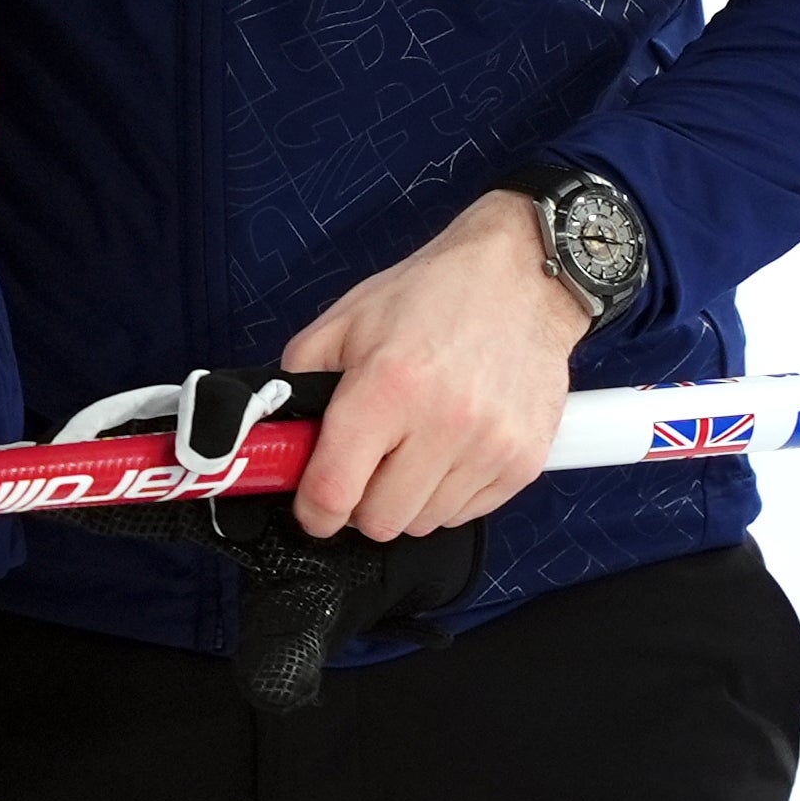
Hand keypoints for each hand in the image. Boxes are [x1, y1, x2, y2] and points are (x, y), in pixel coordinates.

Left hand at [273, 190, 593, 542]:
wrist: (521, 278)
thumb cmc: (432, 296)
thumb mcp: (343, 322)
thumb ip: (298, 383)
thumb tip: (276, 438)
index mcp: (388, 385)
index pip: (334, 492)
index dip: (312, 510)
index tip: (311, 505)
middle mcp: (444, 422)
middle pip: (380, 521)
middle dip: (361, 500)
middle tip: (365, 464)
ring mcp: (490, 447)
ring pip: (424, 523)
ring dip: (407, 497)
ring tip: (413, 446)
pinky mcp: (523, 462)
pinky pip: (467, 514)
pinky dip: (448, 493)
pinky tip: (449, 448)